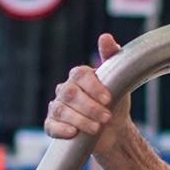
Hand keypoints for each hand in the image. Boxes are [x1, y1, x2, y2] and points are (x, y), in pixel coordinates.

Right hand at [46, 34, 127, 151]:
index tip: (108, 99)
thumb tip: (105, 37)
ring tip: (96, 128)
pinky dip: (61, 129)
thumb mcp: (119, 79)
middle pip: (71, 94)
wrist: (113, 130)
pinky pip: (51, 125)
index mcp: (79, 76)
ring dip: (80, 120)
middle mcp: (65, 89)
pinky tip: (73, 133)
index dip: (93, 87)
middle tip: (106, 117)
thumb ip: (111, 56)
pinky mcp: (53, 124)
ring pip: (61, 110)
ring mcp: (58, 106)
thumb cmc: (115, 102)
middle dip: (90, 107)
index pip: (80, 75)